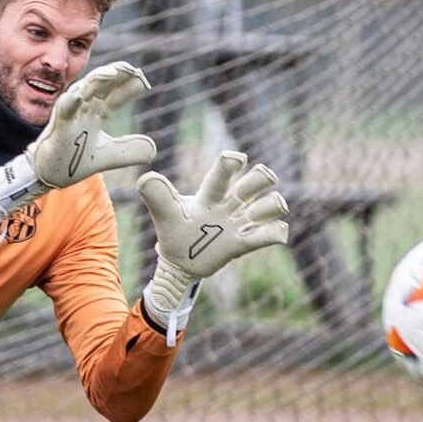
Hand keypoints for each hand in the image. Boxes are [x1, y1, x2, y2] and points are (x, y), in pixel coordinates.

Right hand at [27, 62, 156, 187]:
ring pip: (83, 90)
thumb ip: (129, 151)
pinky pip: (63, 111)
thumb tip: (153, 148)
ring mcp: (69, 115)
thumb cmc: (73, 159)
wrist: (49, 176)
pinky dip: (70, 102)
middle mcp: (83, 109)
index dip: (128, 86)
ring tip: (112, 72)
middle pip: (101, 85)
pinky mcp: (57, 127)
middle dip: (116, 74)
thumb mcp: (108, 156)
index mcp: (96, 113)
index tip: (144, 80)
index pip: (115, 94)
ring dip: (96, 80)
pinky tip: (78, 95)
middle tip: (132, 69)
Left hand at [138, 151, 289, 342]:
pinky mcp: (242, 244)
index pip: (223, 173)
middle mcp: (228, 205)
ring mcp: (237, 224)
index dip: (232, 163)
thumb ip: (157, 197)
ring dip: (270, 206)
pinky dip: (275, 232)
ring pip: (267, 207)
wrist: (178, 262)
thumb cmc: (173, 231)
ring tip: (257, 214)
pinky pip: (265, 236)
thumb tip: (145, 178)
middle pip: (253, 183)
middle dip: (262, 178)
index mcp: (209, 195)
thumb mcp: (164, 215)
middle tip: (265, 178)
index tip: (237, 159)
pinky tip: (277, 232)